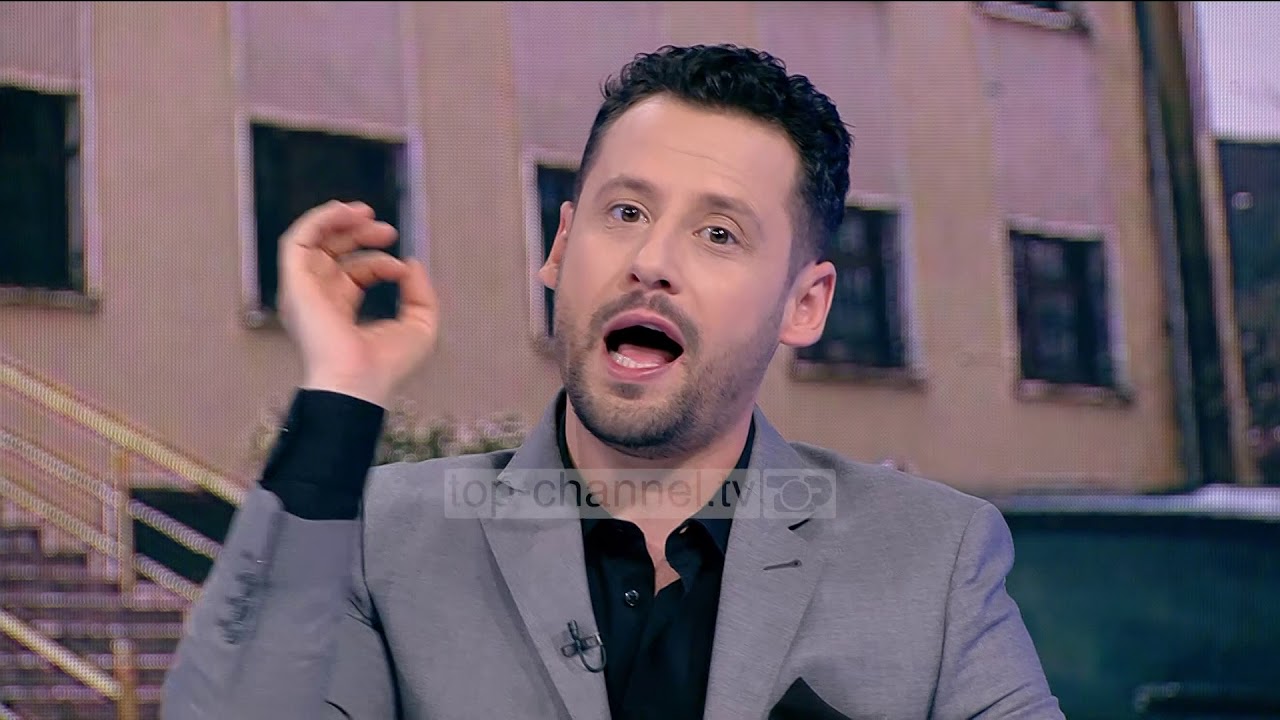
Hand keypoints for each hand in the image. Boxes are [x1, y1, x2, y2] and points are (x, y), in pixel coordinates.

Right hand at [276, 200, 438, 407]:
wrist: (358, 380)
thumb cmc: (385, 363)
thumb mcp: (420, 324)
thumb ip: (420, 293)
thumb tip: (410, 264)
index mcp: (340, 309)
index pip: (356, 273)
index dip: (380, 263)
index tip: (402, 268)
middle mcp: (318, 297)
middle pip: (332, 251)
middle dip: (360, 233)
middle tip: (387, 230)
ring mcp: (304, 288)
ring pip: (312, 240)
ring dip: (338, 220)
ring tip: (364, 212)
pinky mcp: (294, 281)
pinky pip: (297, 239)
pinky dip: (319, 219)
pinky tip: (343, 212)